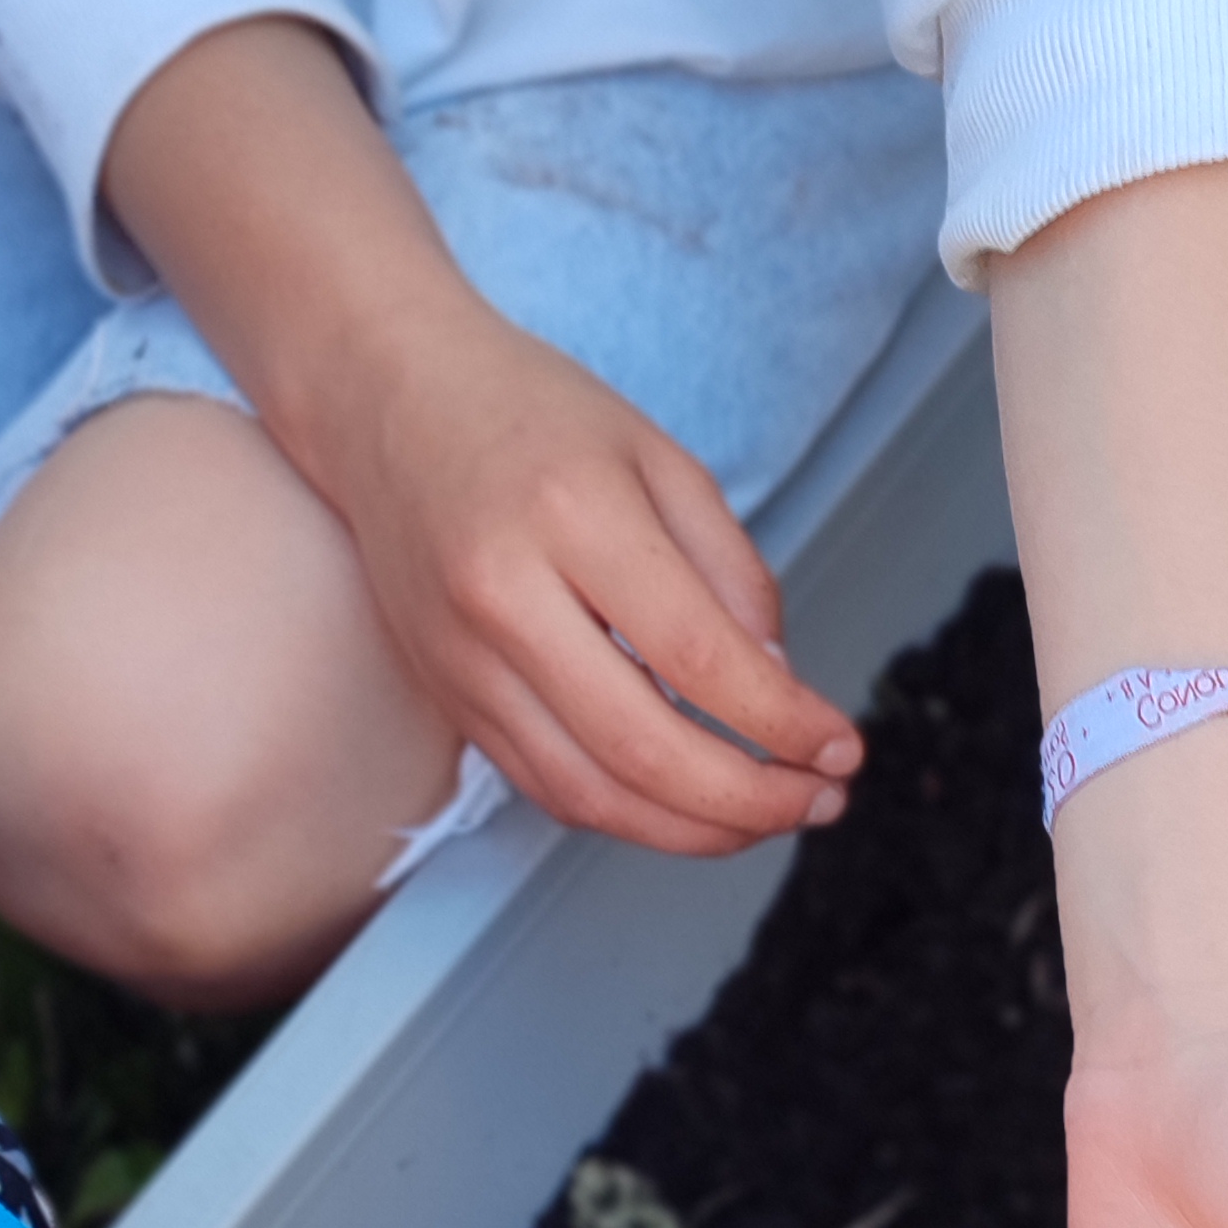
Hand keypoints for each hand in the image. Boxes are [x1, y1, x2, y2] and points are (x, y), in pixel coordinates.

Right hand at [98, 16, 862, 860]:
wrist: (384, 396)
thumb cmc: (533, 417)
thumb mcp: (660, 459)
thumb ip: (730, 574)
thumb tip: (778, 689)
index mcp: (569, 515)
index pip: (696, 657)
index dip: (782, 724)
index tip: (844, 749)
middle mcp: (502, 595)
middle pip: (641, 747)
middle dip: (749, 801)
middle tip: (820, 804)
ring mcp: (462, 657)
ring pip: (589, 793)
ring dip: (693, 831)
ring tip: (767, 819)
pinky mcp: (447, 694)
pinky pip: (547, 786)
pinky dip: (630, 814)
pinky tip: (688, 806)